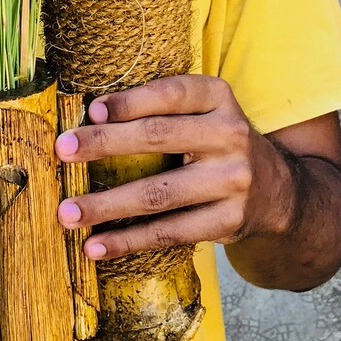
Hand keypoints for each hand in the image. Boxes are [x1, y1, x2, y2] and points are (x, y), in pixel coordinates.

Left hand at [54, 74, 294, 260]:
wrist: (278, 191)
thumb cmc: (216, 142)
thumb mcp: (203, 111)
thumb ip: (160, 108)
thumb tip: (90, 119)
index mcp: (218, 97)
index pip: (169, 94)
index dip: (129, 101)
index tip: (90, 111)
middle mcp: (231, 134)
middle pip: (157, 137)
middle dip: (103, 144)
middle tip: (62, 150)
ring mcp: (233, 180)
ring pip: (158, 194)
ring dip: (106, 205)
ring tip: (67, 212)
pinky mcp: (228, 222)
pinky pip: (168, 233)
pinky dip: (127, 241)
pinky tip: (96, 246)